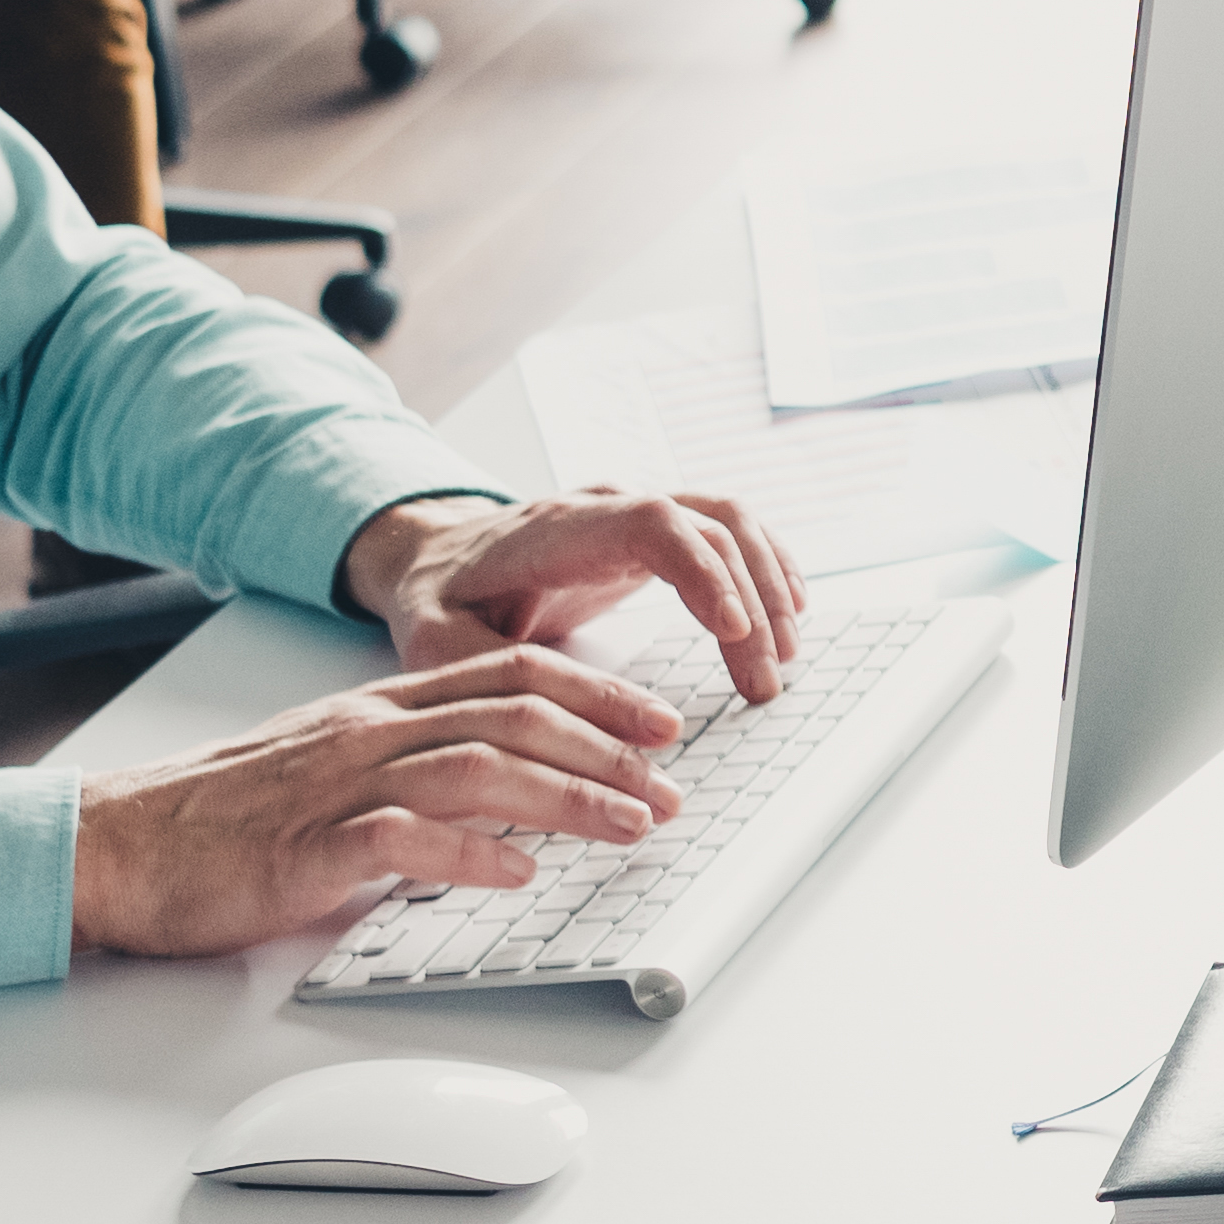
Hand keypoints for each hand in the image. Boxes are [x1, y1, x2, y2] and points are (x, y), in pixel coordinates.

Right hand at [68, 653, 690, 954]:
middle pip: (512, 715)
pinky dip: (470, 854)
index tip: (662, 720)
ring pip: (475, 768)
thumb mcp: (334, 768)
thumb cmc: (225, 817)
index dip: (598, 694)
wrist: (119, 845)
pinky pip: (401, 841)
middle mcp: (368, 731)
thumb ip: (414, 768)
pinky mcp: (305, 849)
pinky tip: (519, 872)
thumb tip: (509, 796)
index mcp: (379, 707)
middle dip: (608, 747)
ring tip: (630, 824)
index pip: (512, 673)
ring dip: (566, 797)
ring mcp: (337, 785)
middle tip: (674, 783)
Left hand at [346, 478, 806, 686]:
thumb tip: (547, 716)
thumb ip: (481, 669)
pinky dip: (766, 567)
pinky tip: (789, 612)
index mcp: (560, 528)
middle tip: (765, 681)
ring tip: (785, 657)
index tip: (735, 632)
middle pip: (709, 525)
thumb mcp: (434, 641)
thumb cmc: (440, 601)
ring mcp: (637, 515)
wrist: (436, 558)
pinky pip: (728, 531)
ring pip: (730, 522)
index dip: (705, 572)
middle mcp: (609, 507)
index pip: (654, 524)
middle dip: (751, 602)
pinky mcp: (654, 536)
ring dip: (768, 585)